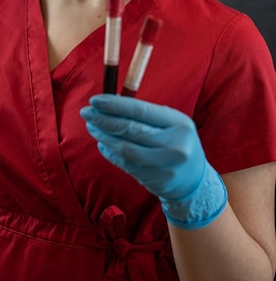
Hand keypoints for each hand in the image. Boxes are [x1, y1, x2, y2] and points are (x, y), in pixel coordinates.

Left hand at [80, 94, 226, 228]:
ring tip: (91, 127)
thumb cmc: (177, 142)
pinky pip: (126, 164)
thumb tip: (110, 102)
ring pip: (125, 148)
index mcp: (178, 123)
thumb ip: (144, 113)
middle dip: (104, 119)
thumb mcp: (171, 123)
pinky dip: (110, 153)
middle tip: (86, 113)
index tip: (95, 100)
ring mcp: (165, 164)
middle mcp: (174, 144)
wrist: (194, 181)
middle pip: (130, 129)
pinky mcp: (155, 180)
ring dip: (104, 136)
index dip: (114, 104)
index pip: (140, 110)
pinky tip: (101, 144)